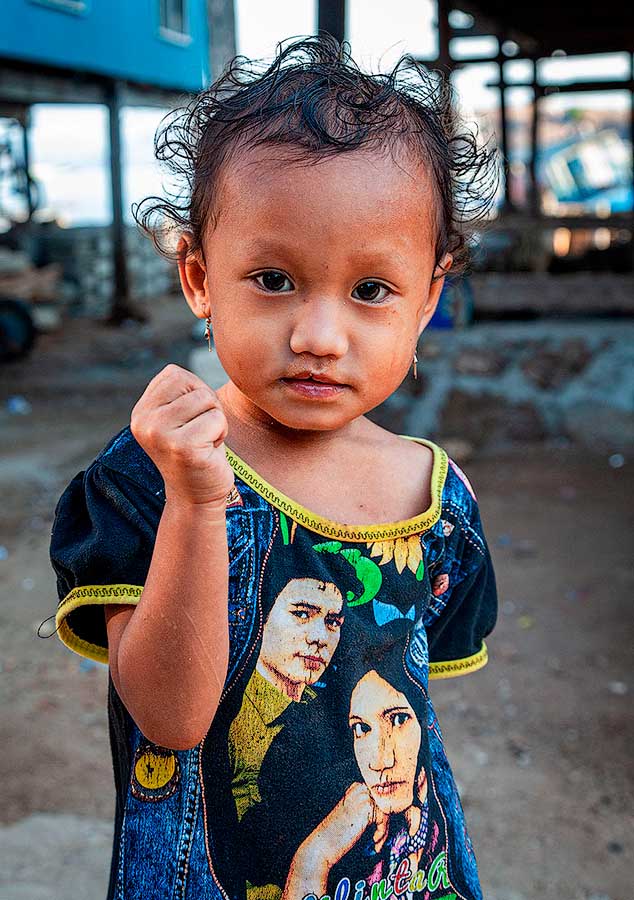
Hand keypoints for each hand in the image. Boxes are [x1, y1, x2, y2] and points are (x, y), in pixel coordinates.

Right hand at [131, 364, 233, 506]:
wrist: (196, 497)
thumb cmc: (197, 450)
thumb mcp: (181, 416)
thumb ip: (182, 390)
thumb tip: (211, 348)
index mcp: (141, 410)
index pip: (175, 373)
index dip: (194, 393)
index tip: (190, 421)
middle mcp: (143, 420)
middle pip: (192, 385)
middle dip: (207, 406)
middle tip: (200, 433)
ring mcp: (159, 434)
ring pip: (206, 400)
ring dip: (216, 421)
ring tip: (204, 441)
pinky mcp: (181, 447)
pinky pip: (217, 419)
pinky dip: (221, 434)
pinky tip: (209, 452)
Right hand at [284, 784, 386, 899]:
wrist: (323, 843)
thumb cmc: (337, 833)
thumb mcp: (353, 815)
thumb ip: (367, 808)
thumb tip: (387, 812)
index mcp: (355, 787)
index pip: (380, 797)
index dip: (382, 815)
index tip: (378, 830)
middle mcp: (359, 788)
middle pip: (385, 803)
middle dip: (384, 822)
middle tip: (379, 837)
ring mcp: (362, 797)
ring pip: (386, 811)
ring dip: (384, 830)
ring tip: (376, 842)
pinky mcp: (366, 809)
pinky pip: (384, 819)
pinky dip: (382, 833)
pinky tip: (375, 842)